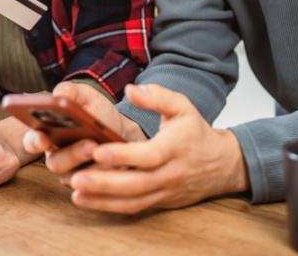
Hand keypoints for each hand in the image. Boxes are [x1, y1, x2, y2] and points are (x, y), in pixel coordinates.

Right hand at [21, 82, 146, 176]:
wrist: (121, 128)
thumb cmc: (96, 111)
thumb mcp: (84, 96)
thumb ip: (69, 91)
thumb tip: (58, 95)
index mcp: (47, 135)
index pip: (32, 142)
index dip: (34, 142)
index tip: (43, 137)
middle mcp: (56, 158)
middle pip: (55, 163)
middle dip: (72, 154)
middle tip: (90, 144)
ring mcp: (73, 175)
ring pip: (76, 178)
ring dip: (92, 167)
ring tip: (109, 154)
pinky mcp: (92, 187)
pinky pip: (95, 189)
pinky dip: (106, 176)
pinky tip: (118, 164)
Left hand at [65, 84, 249, 213]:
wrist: (222, 165)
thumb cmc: (195, 132)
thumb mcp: (182, 106)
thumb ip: (157, 96)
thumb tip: (131, 89)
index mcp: (175, 147)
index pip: (148, 155)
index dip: (123, 155)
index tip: (99, 150)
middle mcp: (169, 173)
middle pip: (136, 183)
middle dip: (105, 183)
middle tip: (76, 178)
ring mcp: (164, 191)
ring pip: (133, 201)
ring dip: (102, 200)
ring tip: (76, 193)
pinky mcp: (160, 202)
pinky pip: (134, 208)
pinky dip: (109, 207)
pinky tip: (86, 200)